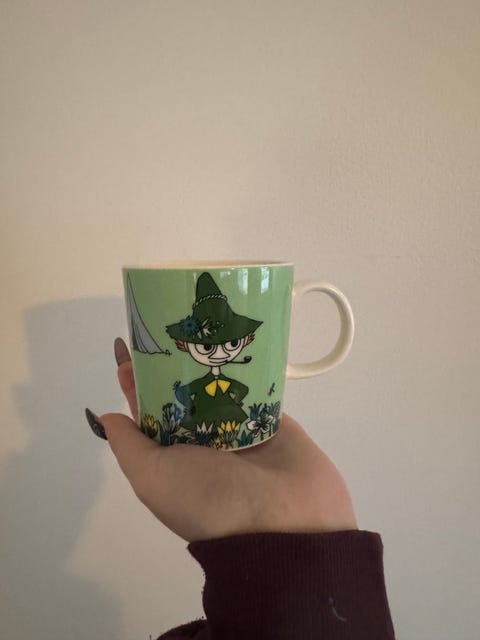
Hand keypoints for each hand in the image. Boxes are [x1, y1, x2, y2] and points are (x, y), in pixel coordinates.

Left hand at [99, 339, 356, 542]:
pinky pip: (255, 386)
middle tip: (171, 321)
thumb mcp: (154, 479)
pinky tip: (237, 334)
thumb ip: (128, 446)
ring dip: (210, 358)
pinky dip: (247, 365)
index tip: (130, 342)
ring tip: (202, 318)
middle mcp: (201, 439)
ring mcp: (238, 427)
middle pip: (182, 392)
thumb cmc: (210, 498)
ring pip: (217, 385)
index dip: (135, 379)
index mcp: (170, 454)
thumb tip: (105, 417)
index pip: (146, 409)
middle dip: (173, 361)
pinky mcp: (271, 419)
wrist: (284, 521)